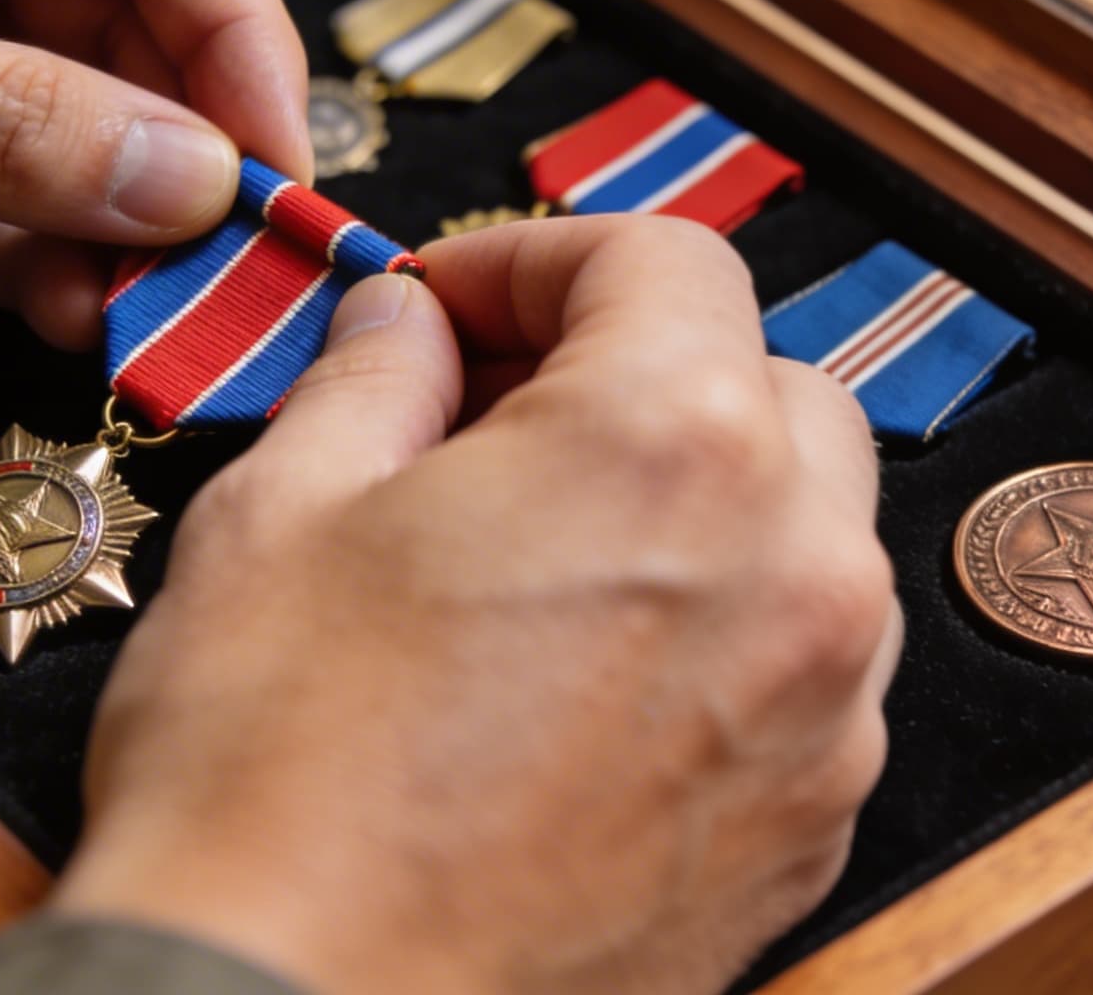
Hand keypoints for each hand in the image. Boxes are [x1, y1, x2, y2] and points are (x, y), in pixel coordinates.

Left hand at [0, 0, 308, 344]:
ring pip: (78, 126)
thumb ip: (2, 121)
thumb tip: (193, 176)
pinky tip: (77, 317)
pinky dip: (43, 260)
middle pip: (133, 25)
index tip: (279, 161)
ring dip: (126, 221)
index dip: (238, 35)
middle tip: (245, 265)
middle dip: (191, 145)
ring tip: (166, 313)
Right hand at [55, 218, 898, 994]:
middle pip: (765, 386)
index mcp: (670, 446)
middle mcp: (792, 568)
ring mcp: (822, 714)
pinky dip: (722, 638)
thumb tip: (407, 324)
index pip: (664, 260)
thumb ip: (376, 378)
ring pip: (808, 534)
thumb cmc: (270, 782)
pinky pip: (804, 676)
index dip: (538, 259)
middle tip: (493, 420)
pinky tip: (587, 682)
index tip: (453, 306)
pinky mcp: (810, 832)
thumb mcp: (281, 512)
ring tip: (544, 555)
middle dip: (638, 372)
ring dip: (700, 505)